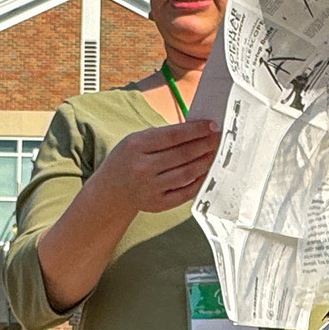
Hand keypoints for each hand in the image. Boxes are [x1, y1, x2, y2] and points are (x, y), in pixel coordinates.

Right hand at [88, 120, 220, 214]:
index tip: (211, 126)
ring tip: (213, 154)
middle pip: (183, 154)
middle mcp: (142, 168)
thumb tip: (196, 130)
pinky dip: (198, 181)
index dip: (196, 130)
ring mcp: (150, 188)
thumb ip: (163, 136)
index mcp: (136, 146)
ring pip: (187, 173)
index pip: (173, 136)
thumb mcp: (136, 141)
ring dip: (204, 162)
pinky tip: (204, 172)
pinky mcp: (157, 204)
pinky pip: (185, 192)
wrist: (111, 191)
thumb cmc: (127, 160)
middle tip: (217, 139)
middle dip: (204, 145)